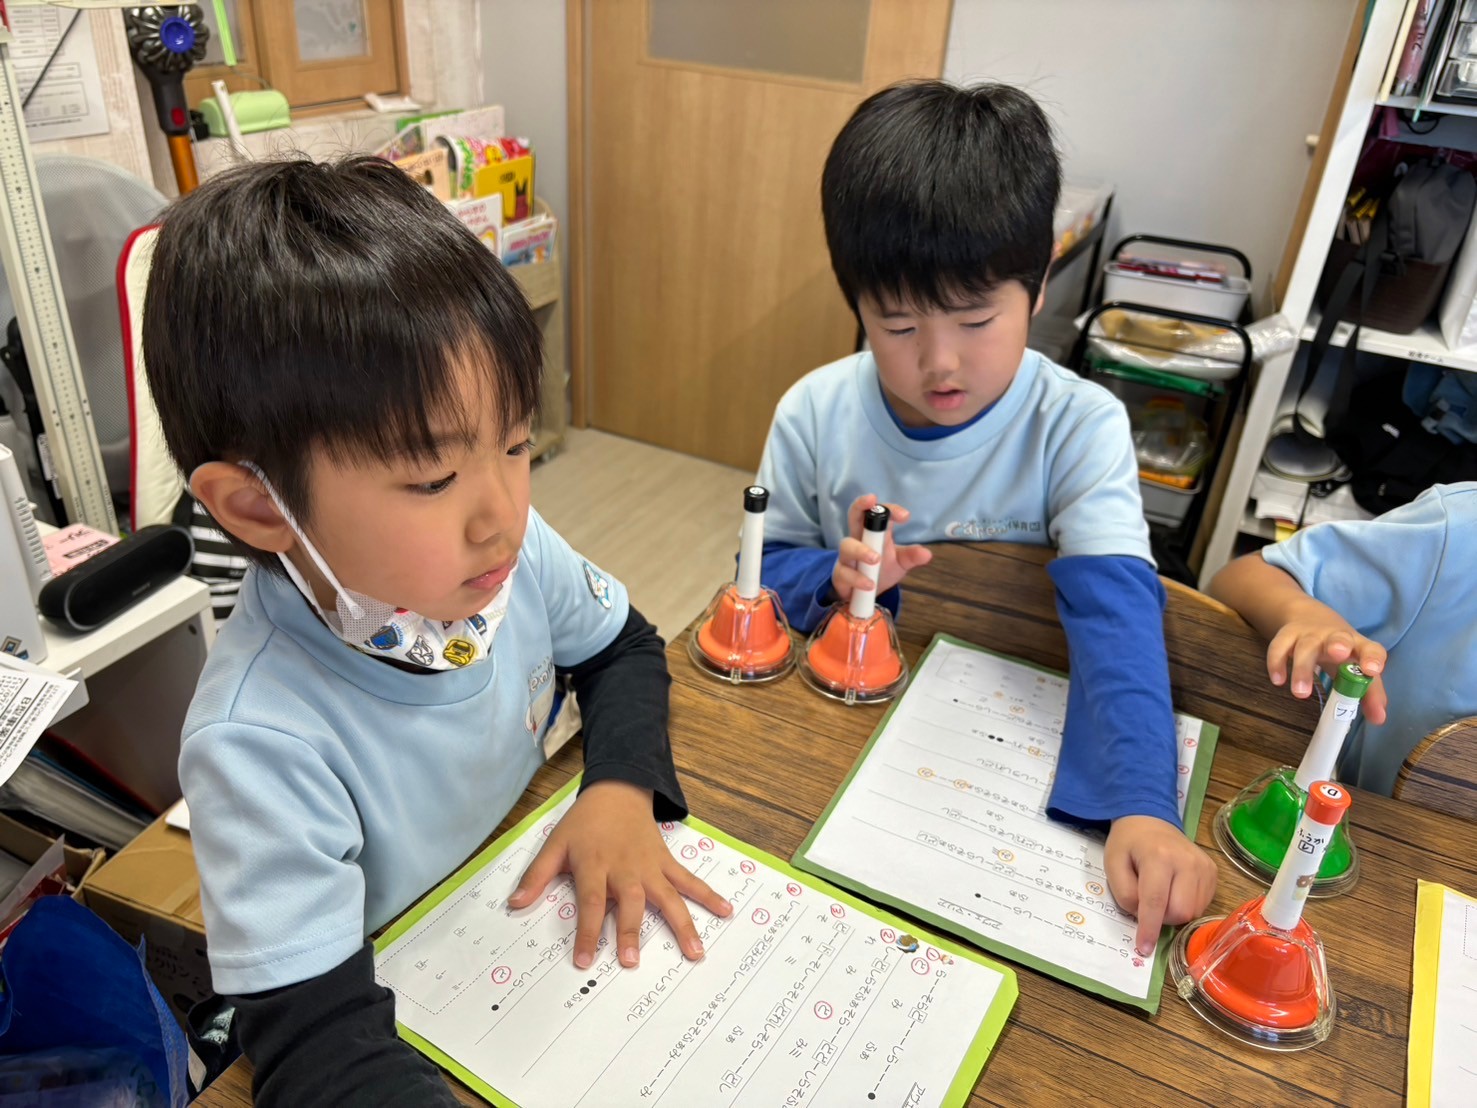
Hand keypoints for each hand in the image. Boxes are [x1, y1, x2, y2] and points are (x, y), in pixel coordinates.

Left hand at [506, 781, 732, 969]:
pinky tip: (726, 910)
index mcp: (595, 864)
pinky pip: (689, 880)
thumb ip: (536, 875)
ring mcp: (649, 866)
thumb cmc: (584, 823)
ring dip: (682, 923)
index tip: (585, 960)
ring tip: (695, 951)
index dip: (588, 932)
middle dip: (631, 932)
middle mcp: (625, 868)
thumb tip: (514, 904)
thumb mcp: (554, 844)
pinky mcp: (666, 862)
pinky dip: (708, 894)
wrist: (616, 790)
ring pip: (668, 897)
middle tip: (632, 960)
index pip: (591, 903)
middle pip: (630, 903)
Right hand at [830, 494, 932, 603]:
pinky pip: (845, 573)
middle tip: (871, 499)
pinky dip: (858, 578)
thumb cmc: (881, 570)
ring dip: (861, 550)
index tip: (905, 516)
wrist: (864, 594)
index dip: (888, 509)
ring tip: (876, 559)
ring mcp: (846, 557)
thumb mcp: (900, 563)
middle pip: (854, 515)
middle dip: (860, 505)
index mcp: (873, 532)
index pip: (878, 512)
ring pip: (847, 546)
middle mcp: (857, 539)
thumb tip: (927, 553)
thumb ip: (911, 557)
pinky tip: (870, 585)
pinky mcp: (840, 575)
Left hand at [1104, 815, 1216, 954]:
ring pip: (1193, 912)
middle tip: (1147, 905)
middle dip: (1162, 918)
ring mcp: (1204, 866)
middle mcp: (1187, 861)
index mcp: (1159, 856)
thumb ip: (1124, 893)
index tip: (1144, 948)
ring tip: (1161, 893)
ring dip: (1173, 913)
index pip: (1156, 902)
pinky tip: (1175, 890)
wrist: (1150, 820)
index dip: (1149, 928)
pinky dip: (1186, 905)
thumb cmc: (1128, 844)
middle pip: (1180, 912)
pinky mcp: (1212, 871)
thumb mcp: (1112, 864)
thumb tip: (1143, 917)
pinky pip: (1202, 905)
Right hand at [1266, 603, 1388, 724]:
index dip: (1372, 658)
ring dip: (1302, 668)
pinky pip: (1279, 646)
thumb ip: (1369, 693)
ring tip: (1301, 693)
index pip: (1371, 649)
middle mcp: (1335, 636)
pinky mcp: (1286, 634)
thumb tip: (1379, 719)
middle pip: (1338, 638)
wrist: (1307, 616)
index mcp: (1357, 645)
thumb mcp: (1355, 667)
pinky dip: (1276, 663)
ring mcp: (1309, 634)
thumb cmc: (1339, 650)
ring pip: (1306, 647)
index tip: (1373, 671)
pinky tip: (1278, 681)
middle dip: (1338, 645)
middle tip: (1338, 655)